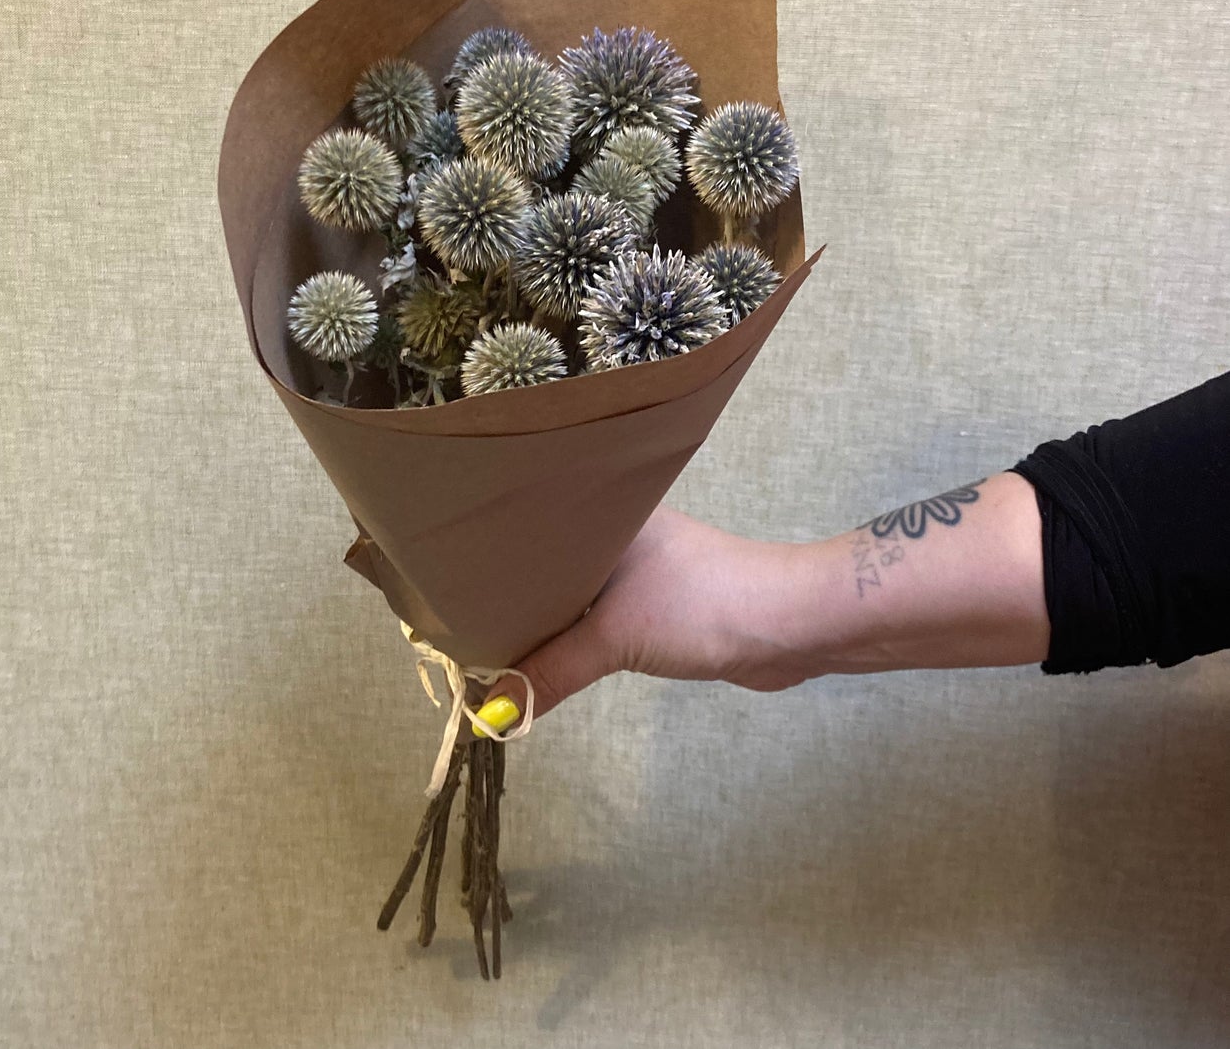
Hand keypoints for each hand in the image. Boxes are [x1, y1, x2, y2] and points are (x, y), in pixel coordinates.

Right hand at [482, 471, 1047, 722]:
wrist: (790, 626)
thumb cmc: (702, 606)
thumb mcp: (613, 638)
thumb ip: (549, 674)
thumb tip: (489, 716)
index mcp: (595, 513)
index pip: (521, 530)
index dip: (481, 559)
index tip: (439, 586)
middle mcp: (611, 530)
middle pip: (539, 564)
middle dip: (503, 596)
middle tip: (450, 624)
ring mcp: (635, 565)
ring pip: (568, 592)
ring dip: (539, 621)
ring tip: (485, 645)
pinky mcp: (655, 602)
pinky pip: (593, 616)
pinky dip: (569, 637)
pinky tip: (542, 657)